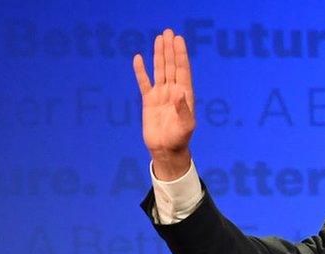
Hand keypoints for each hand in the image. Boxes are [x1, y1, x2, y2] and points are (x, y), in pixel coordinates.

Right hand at [133, 28, 195, 179]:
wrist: (166, 150)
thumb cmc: (179, 139)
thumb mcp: (185, 125)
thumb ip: (183, 108)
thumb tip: (178, 92)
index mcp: (184, 94)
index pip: (182, 70)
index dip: (180, 55)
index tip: (178, 40)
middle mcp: (173, 91)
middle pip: (171, 66)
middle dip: (170, 49)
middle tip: (168, 32)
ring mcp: (161, 95)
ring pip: (159, 70)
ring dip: (159, 55)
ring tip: (159, 38)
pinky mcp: (149, 102)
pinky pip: (144, 83)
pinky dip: (141, 71)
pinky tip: (138, 58)